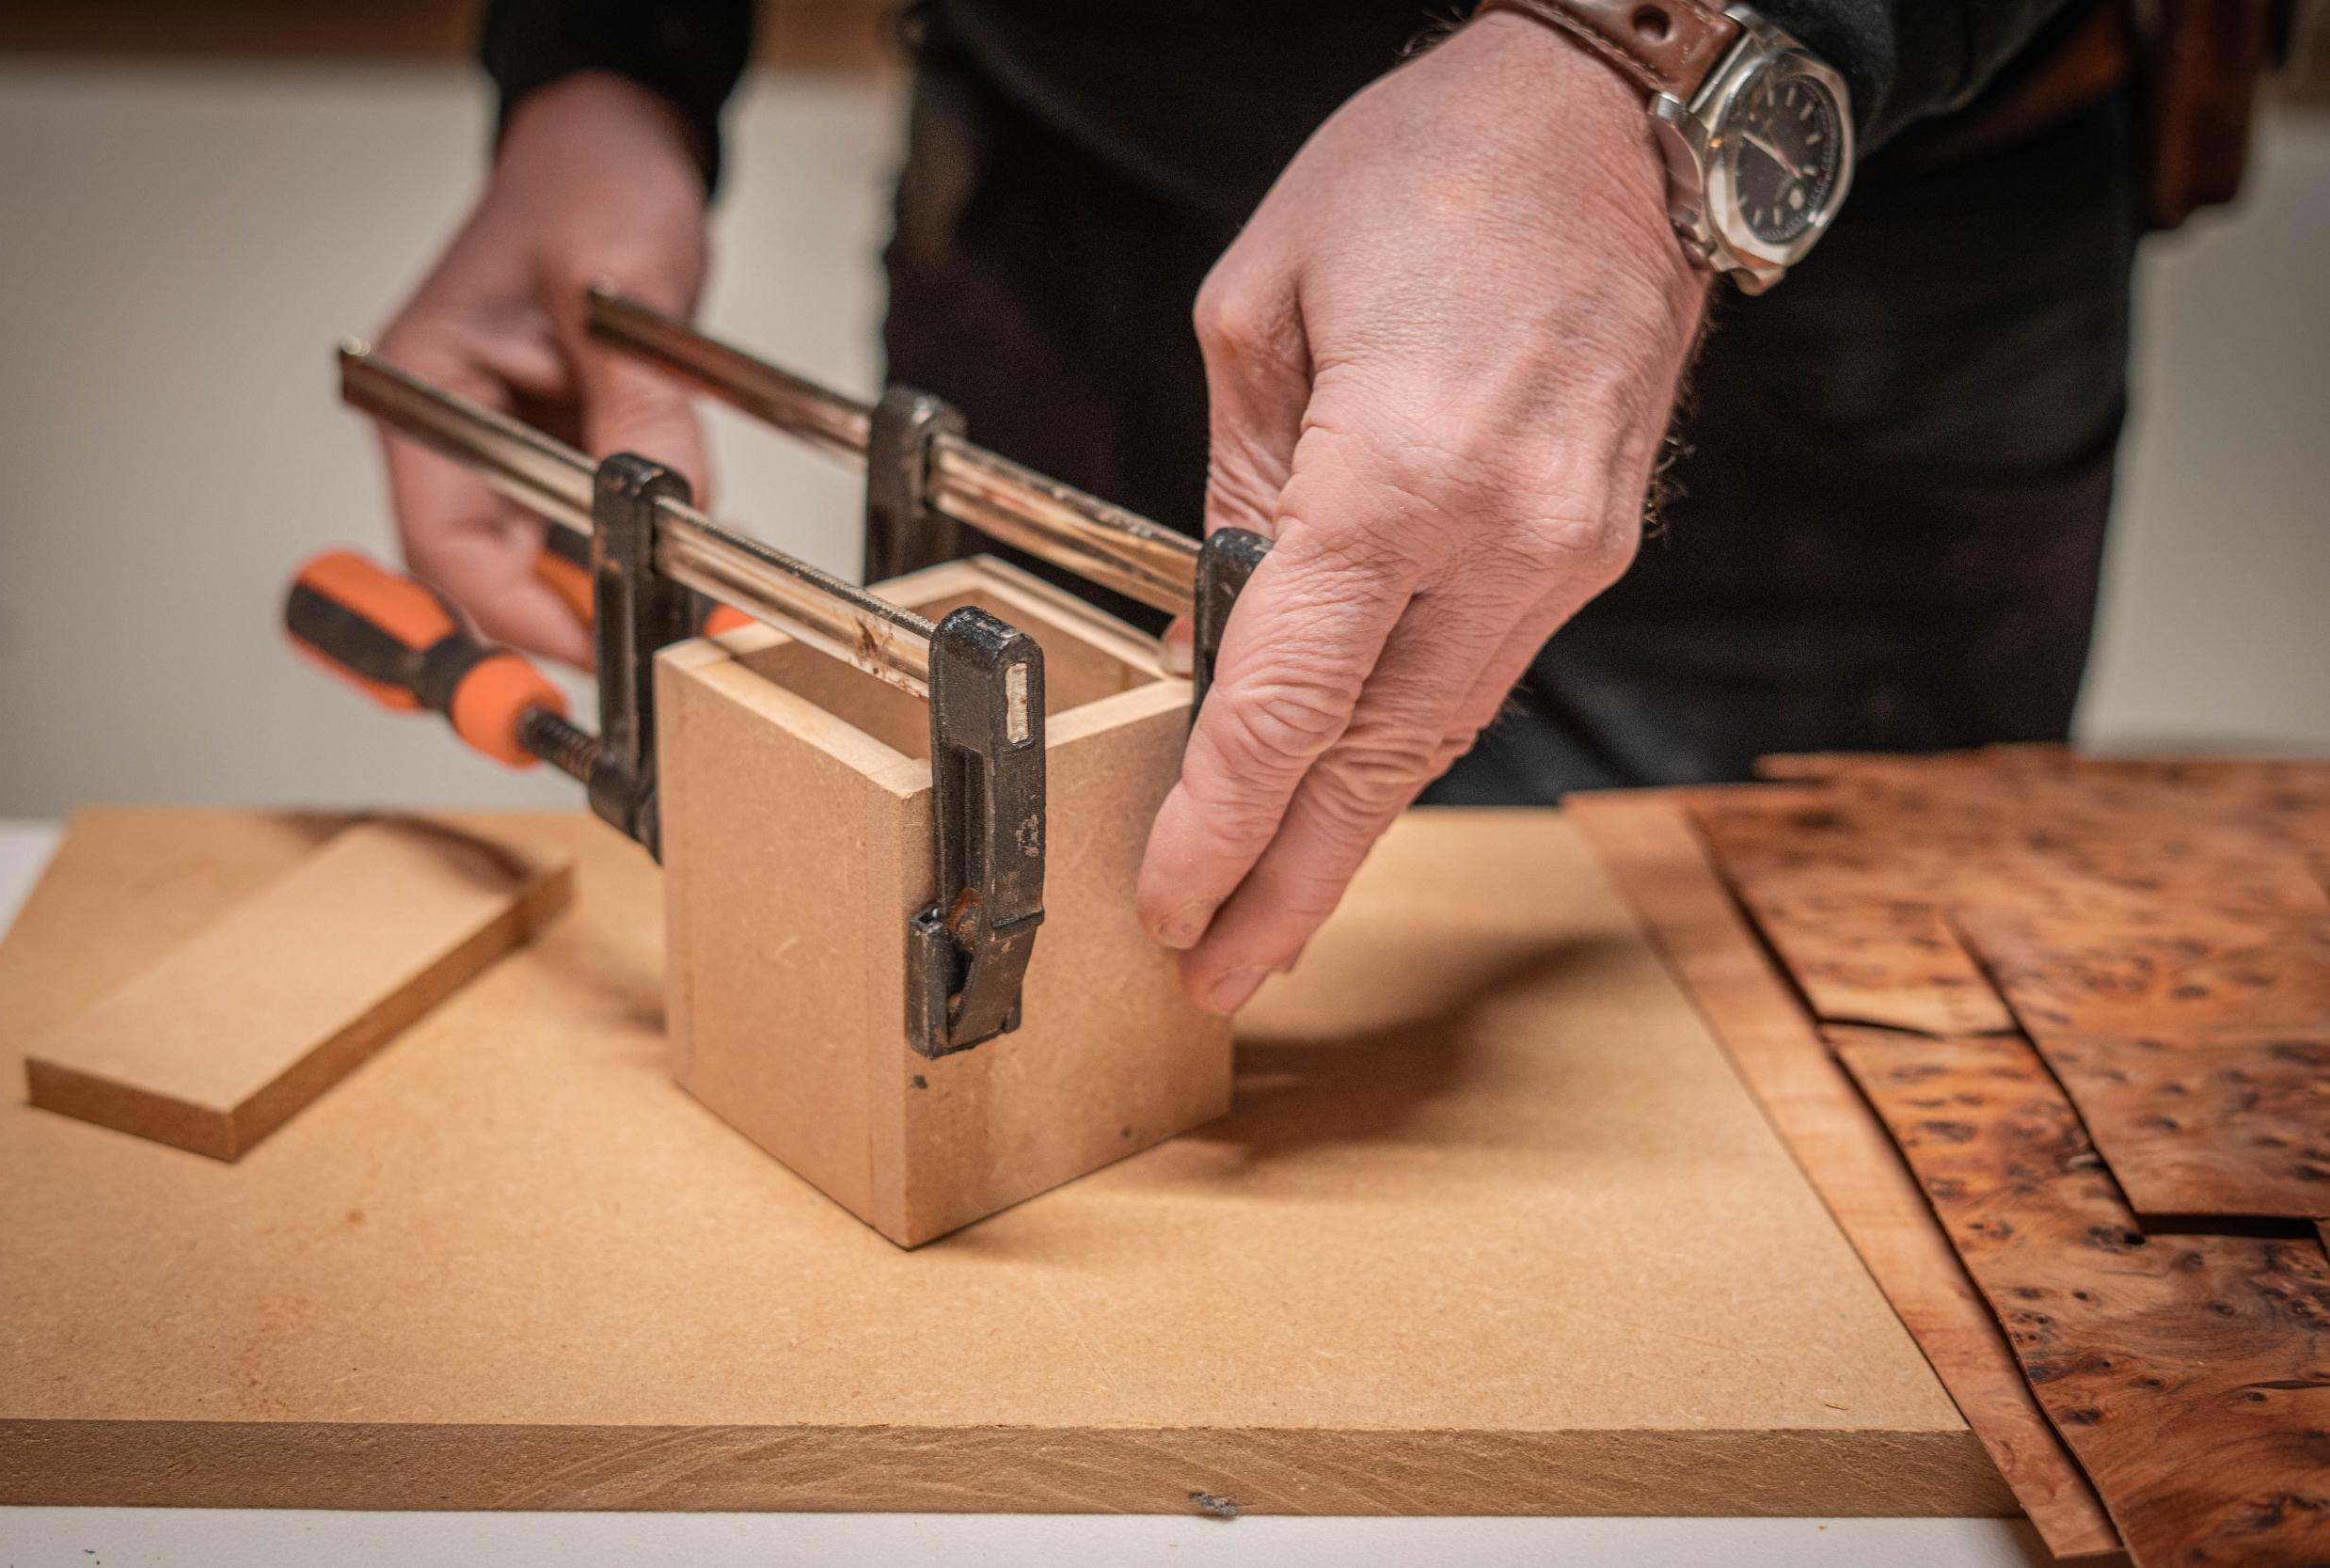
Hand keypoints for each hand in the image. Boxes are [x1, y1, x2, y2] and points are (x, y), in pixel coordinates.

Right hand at [375, 72, 710, 665]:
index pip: (444, 543)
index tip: (593, 648)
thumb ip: (641, 407)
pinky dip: (634, 546)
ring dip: (612, 585)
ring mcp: (504, 443)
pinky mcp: (556, 446)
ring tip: (690, 597)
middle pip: (489, 569)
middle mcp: (453, 430)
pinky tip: (693, 553)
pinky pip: (586, 523)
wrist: (619, 142)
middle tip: (656, 643)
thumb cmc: (590, 182)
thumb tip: (668, 513)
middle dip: (573, 612)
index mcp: (426, 391)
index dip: (514, 615)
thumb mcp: (618, 289)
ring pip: (545, 557)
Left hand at [1137, 15, 1708, 1011]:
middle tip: (1221, 972)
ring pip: (1438, 736)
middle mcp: (1502, 538)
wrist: (1621, 122)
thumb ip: (1232, 488)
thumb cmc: (1434, 170)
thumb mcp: (1261, 310)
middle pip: (1374, 764)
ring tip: (1276, 912)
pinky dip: (1406, 746)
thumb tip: (1218, 623)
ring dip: (1351, 834)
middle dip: (1291, 883)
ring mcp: (1564, 553)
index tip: (1169, 902)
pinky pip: (1479, 674)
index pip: (1284, 706)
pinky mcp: (1591, 547)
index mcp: (1399, 474)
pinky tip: (1349, 790)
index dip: (1219, 824)